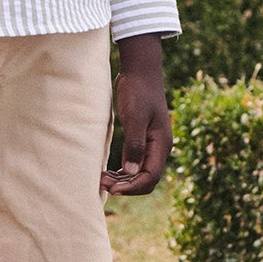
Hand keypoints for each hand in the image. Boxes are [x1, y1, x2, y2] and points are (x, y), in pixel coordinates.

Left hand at [100, 33, 170, 195]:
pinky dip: (122, 172)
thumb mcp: (134, 116)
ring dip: (122, 180)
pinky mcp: (142, 140)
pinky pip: (134, 164)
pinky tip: (108, 172)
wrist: (140, 71)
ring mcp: (151, 145)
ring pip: (139, 174)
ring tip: (101, 180)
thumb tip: (132, 173)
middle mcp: (159, 148)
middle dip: (125, 186)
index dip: (132, 188)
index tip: (111, 190)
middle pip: (146, 179)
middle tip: (101, 183)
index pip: (151, 177)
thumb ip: (134, 144)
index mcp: (162, 144)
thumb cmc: (137, 91)